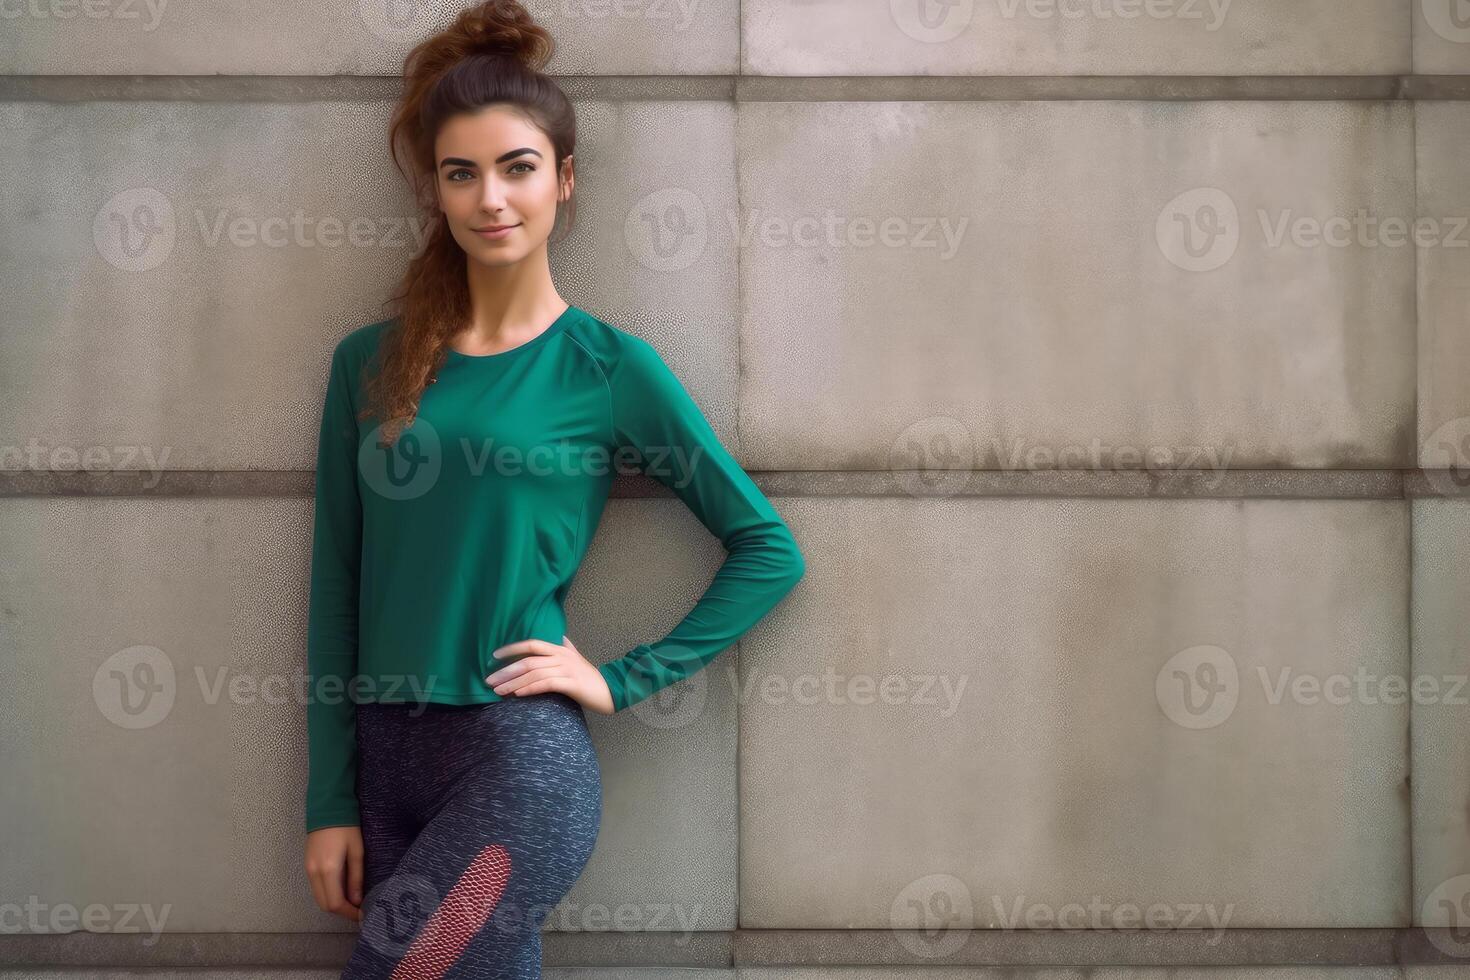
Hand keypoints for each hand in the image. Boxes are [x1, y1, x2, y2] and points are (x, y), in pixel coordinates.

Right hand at [304, 825, 363, 920]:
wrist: (327, 808)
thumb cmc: (347, 827)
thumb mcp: (357, 851)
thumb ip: (356, 878)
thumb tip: (357, 901)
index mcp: (328, 870)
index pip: (335, 903)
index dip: (349, 913)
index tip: (363, 916)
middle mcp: (314, 873)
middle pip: (325, 905)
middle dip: (342, 912)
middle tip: (359, 912)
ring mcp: (308, 870)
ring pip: (319, 898)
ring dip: (334, 904)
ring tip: (353, 904)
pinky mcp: (307, 866)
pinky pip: (316, 888)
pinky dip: (328, 895)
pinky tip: (342, 891)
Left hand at [485, 634, 614, 714]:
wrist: (612, 690)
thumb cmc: (591, 677)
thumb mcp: (578, 658)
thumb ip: (567, 648)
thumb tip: (561, 637)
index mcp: (560, 649)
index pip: (531, 644)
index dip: (512, 648)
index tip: (493, 656)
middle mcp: (562, 656)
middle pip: (528, 660)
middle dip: (506, 671)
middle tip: (489, 681)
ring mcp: (567, 669)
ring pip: (534, 673)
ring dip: (513, 683)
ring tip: (498, 691)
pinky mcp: (572, 684)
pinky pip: (546, 684)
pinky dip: (530, 688)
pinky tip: (518, 694)